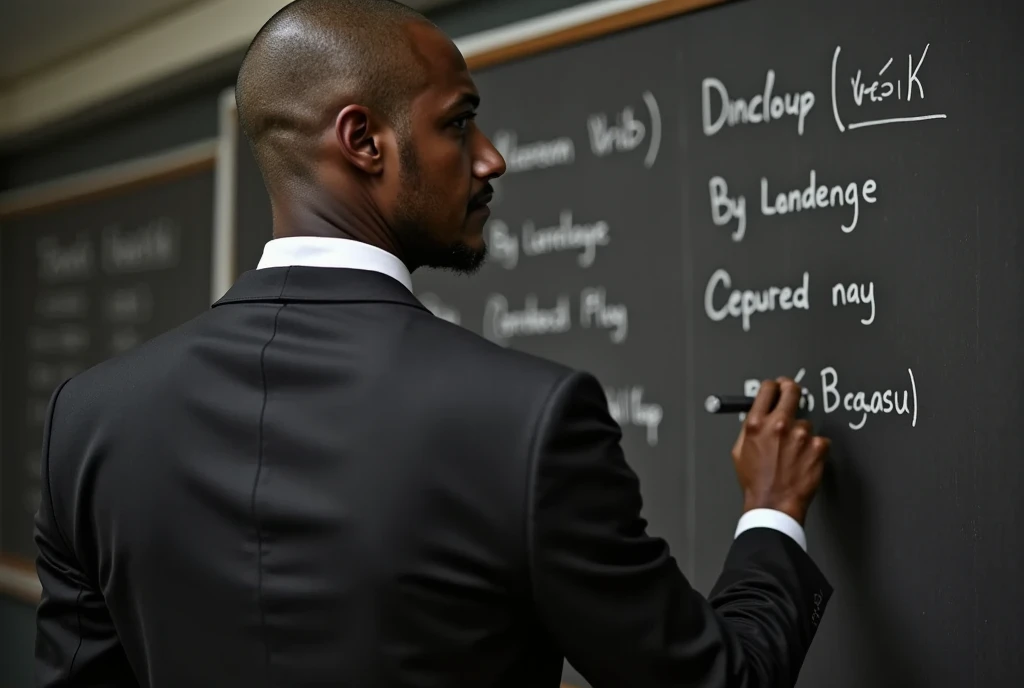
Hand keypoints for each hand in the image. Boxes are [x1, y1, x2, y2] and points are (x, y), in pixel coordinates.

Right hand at [731, 377, 829, 524]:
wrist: (774, 504)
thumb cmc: (756, 482)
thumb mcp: (739, 451)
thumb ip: (749, 429)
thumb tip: (756, 415)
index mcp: (756, 424)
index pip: (767, 389)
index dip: (773, 386)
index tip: (777, 387)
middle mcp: (778, 425)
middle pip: (791, 391)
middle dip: (791, 390)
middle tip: (793, 394)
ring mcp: (800, 435)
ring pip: (806, 422)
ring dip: (801, 433)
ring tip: (793, 452)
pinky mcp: (817, 447)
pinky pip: (819, 440)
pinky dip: (814, 448)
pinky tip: (804, 459)